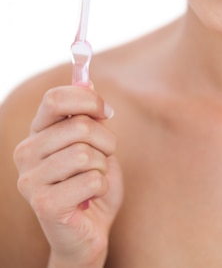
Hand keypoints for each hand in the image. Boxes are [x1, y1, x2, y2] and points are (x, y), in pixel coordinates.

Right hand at [13, 85, 123, 267]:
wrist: (89, 231)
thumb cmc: (92, 182)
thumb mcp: (95, 142)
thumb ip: (88, 113)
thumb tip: (87, 80)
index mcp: (37, 132)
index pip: (54, 99)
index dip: (87, 99)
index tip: (105, 112)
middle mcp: (25, 153)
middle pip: (79, 126)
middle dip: (106, 140)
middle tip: (105, 155)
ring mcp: (30, 180)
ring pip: (86, 154)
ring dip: (103, 166)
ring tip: (94, 179)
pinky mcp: (43, 204)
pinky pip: (90, 180)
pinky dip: (101, 187)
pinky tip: (90, 197)